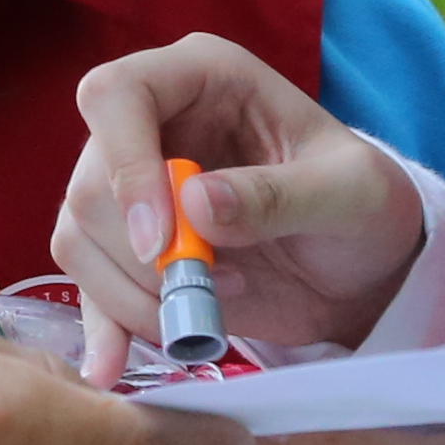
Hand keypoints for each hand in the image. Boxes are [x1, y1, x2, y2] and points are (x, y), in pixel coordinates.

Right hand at [53, 35, 433, 372]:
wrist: (361, 268)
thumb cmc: (364, 205)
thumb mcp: (350, 193)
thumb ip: (279, 194)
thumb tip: (195, 205)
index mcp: (200, 77)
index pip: (116, 95)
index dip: (125, 165)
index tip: (161, 241)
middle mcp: (150, 124)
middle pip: (90, 184)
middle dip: (144, 254)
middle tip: (222, 285)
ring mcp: (132, 190)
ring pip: (80, 239)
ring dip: (137, 294)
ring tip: (217, 308)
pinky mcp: (128, 253)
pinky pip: (89, 286)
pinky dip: (104, 328)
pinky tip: (115, 366)